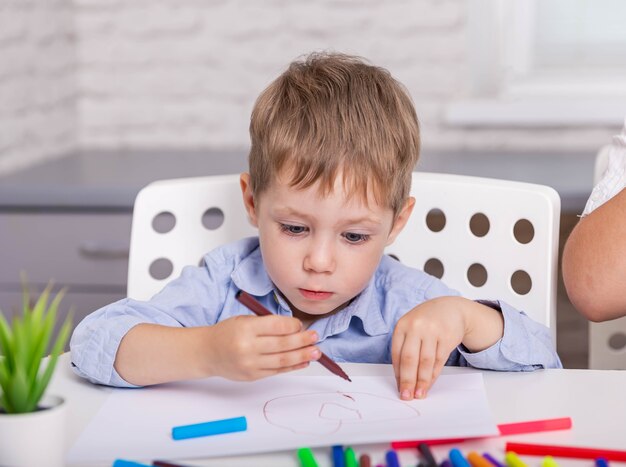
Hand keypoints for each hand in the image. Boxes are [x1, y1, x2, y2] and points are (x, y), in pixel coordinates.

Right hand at [204, 315, 320, 380]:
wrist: (208, 352)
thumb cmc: (228, 333)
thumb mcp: (245, 320)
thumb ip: (268, 324)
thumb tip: (295, 329)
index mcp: (246, 328)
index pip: (277, 327)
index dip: (293, 326)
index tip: (301, 324)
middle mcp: (248, 347)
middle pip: (283, 345)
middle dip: (303, 341)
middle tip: (315, 337)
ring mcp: (250, 364)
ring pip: (282, 361)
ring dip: (302, 356)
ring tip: (316, 352)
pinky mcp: (252, 376)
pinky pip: (277, 371)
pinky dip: (292, 367)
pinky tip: (303, 362)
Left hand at [391, 296, 467, 399]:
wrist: (451, 308)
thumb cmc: (426, 322)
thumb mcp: (411, 328)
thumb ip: (405, 348)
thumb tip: (402, 377)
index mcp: (402, 325)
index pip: (396, 354)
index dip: (398, 373)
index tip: (399, 388)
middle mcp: (416, 327)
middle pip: (409, 359)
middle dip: (407, 380)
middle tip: (406, 396)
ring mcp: (432, 331)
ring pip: (425, 362)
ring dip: (422, 381)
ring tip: (419, 394)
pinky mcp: (447, 337)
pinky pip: (439, 360)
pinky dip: (434, 374)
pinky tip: (430, 383)